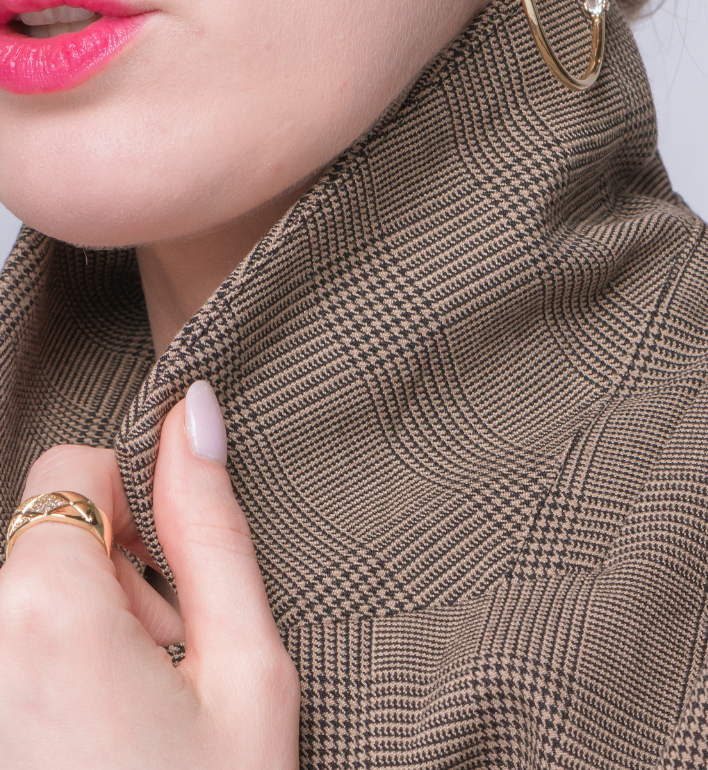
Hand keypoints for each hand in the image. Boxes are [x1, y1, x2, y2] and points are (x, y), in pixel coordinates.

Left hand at [0, 382, 298, 767]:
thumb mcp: (245, 670)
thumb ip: (213, 527)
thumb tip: (192, 409)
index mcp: (40, 609)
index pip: (70, 469)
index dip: (135, 517)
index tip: (166, 602)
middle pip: (35, 542)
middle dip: (99, 585)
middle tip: (152, 682)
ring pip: (16, 605)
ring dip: (65, 639)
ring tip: (115, 725)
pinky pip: (6, 659)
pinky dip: (38, 680)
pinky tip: (79, 745)